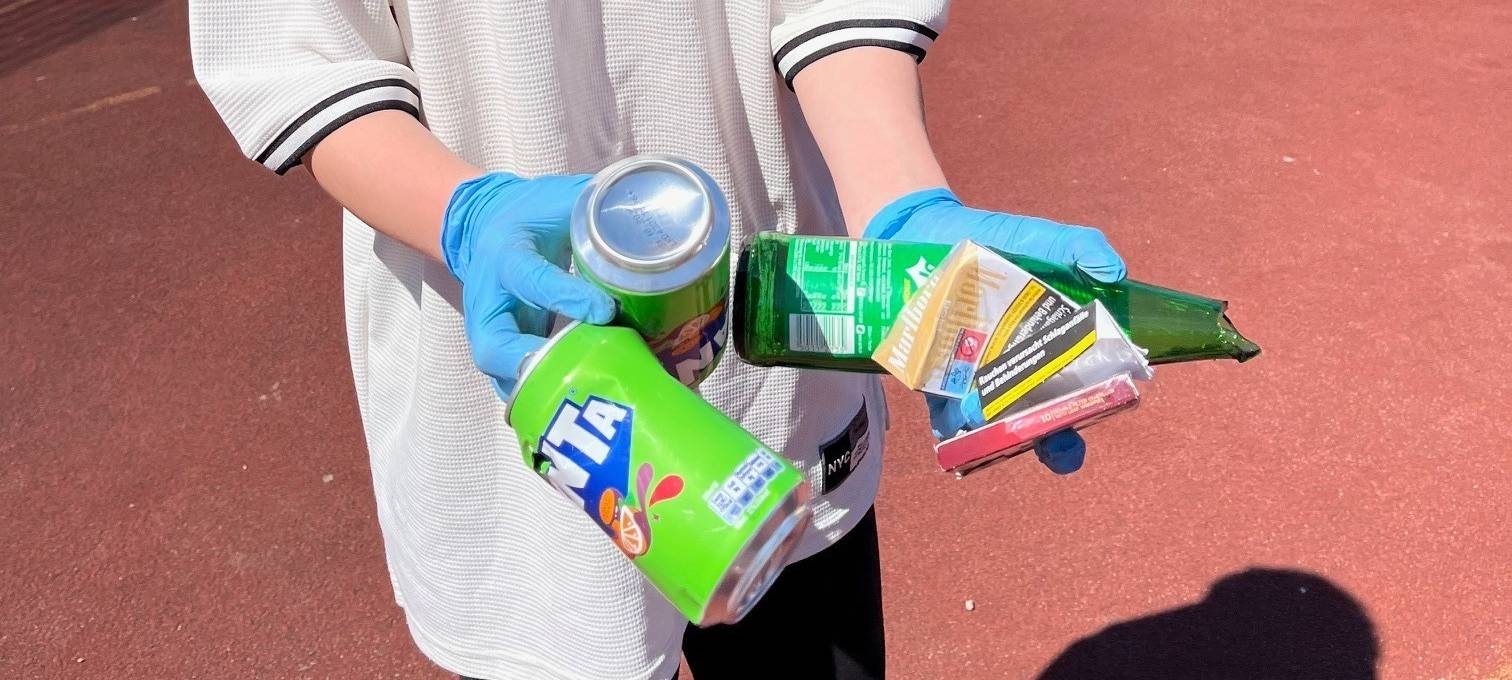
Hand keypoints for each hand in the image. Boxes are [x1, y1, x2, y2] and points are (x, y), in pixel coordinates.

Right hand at [441, 173, 615, 397]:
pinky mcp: (502, 353)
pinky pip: (514, 384)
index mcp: (506, 256)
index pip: (532, 280)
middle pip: (494, 346)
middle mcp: (490, 302)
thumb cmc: (531, 216)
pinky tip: (579, 404)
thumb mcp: (557, 200)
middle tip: (582, 371)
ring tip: (586, 396)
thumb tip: (647, 212)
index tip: (605, 310)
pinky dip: (541, 398)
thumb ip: (595, 206)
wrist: (486, 229)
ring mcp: (491, 333)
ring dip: (539, 391)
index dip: (567, 298)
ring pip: (501, 375)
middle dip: (535, 365)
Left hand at [869, 187, 1125, 473]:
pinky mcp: (934, 381)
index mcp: (1050, 344)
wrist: (920, 234)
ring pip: (993, 425)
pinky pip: (944, 418)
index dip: (1093, 407)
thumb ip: (1077, 248)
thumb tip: (1116, 273)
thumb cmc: (989, 240)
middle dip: (1047, 437)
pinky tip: (954, 434)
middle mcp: (1016, 369)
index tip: (1100, 410)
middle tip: (1051, 441)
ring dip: (996, 437)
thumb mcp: (1038, 239)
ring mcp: (975, 379)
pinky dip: (950, 431)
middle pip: (1039, 417)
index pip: (1080, 386)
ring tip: (995, 432)